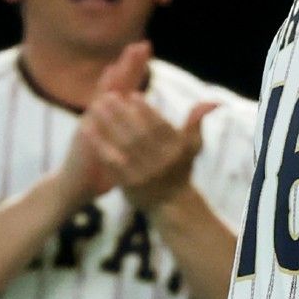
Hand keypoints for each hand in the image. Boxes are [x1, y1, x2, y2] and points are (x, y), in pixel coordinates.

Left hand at [83, 95, 214, 212]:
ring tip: (95, 107)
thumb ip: (196, 122)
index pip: (160, 126)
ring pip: (124, 145)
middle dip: (123, 113)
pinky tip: (86, 129)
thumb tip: (212, 102)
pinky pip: (111, 161)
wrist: (170, 203)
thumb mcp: (191, 146)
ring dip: (108, 124)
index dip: (146, 110)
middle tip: (108, 96)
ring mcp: (145, 174)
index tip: (131, 94)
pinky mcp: (129, 184)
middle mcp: (163, 162)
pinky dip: (98, 144)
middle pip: (139, 134)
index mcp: (178, 150)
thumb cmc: (179, 168)